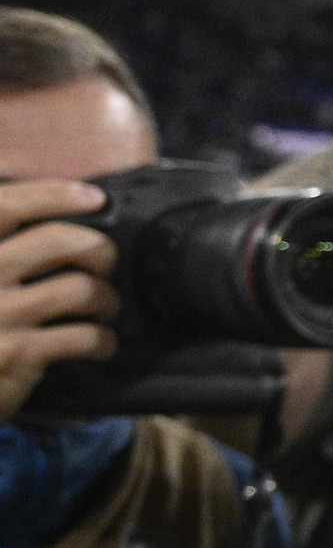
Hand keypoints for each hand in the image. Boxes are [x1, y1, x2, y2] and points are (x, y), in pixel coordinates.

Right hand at [0, 179, 119, 423]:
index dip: (52, 194)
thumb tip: (43, 220)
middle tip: (105, 262)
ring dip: (106, 297)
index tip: (93, 197)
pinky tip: (100, 343)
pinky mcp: (18, 353)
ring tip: (105, 306)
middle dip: (98, 249)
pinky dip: (102, 340)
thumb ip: (0, 248)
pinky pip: (82, 336)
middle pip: (57, 241)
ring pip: (79, 288)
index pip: (4, 205)